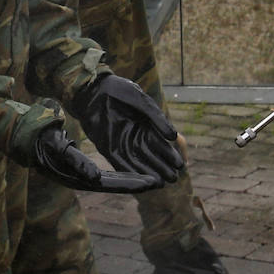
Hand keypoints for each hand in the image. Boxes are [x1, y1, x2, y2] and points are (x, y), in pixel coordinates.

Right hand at [31, 123, 161, 192]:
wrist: (29, 141)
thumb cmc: (43, 142)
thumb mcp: (58, 148)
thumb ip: (76, 162)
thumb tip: (94, 176)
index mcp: (81, 178)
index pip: (113, 183)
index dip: (133, 183)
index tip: (152, 183)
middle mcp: (86, 180)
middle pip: (119, 183)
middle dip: (140, 182)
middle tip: (163, 181)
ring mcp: (86, 176)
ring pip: (116, 178)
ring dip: (135, 177)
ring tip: (155, 174)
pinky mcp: (85, 170)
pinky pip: (109, 172)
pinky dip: (124, 170)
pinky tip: (136, 166)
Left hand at [71, 74, 185, 182]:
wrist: (93, 90)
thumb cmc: (120, 91)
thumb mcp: (141, 101)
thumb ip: (157, 118)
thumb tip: (174, 137)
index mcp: (145, 125)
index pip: (160, 143)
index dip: (169, 154)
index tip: (180, 165)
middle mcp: (134, 136)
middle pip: (151, 155)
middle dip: (162, 167)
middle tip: (174, 178)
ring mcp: (121, 143)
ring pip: (138, 162)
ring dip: (149, 173)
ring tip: (162, 183)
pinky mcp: (107, 148)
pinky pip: (121, 164)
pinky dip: (131, 172)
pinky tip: (141, 180)